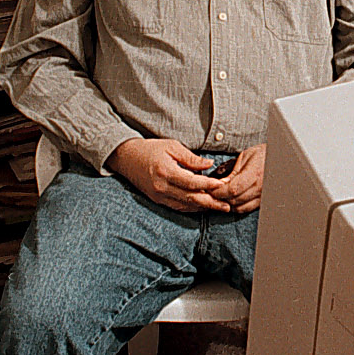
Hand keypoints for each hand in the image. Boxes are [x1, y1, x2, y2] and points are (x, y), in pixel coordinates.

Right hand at [106, 138, 231, 212]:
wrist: (127, 158)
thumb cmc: (150, 149)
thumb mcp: (171, 146)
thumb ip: (190, 158)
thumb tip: (209, 164)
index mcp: (166, 171)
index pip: (191, 182)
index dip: (207, 185)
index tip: (221, 185)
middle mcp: (162, 187)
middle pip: (190, 198)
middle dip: (210, 203)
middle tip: (226, 206)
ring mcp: (159, 195)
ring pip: (184, 205)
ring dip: (203, 208)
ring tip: (219, 208)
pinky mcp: (157, 199)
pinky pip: (177, 207)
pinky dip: (191, 208)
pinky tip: (202, 207)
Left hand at [208, 144, 264, 214]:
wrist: (280, 159)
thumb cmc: (263, 154)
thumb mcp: (245, 157)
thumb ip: (232, 171)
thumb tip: (218, 184)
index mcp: (255, 174)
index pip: (232, 189)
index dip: (218, 191)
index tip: (209, 188)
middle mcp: (261, 188)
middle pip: (234, 200)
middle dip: (219, 197)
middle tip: (210, 192)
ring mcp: (263, 196)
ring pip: (239, 207)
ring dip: (227, 203)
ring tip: (219, 195)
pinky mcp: (263, 201)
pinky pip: (246, 208)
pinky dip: (236, 206)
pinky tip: (230, 199)